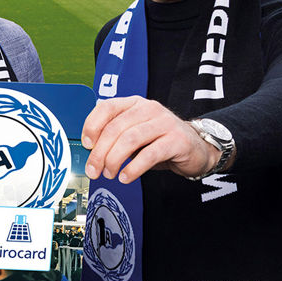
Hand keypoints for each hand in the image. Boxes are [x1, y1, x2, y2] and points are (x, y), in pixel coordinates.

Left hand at [81, 96, 218, 183]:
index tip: (86, 145)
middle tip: (94, 170)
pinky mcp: (177, 140)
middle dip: (100, 152)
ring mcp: (164, 123)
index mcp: (134, 104)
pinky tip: (125, 177)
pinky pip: (150, 154)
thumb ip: (114, 137)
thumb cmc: (159, 142)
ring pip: (130, 139)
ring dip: (114, 160)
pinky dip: (133, 168)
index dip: (92, 125)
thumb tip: (90, 151)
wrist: (195, 149)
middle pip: (116, 128)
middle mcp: (149, 109)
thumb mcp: (134, 135)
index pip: (107, 107)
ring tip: (110, 174)